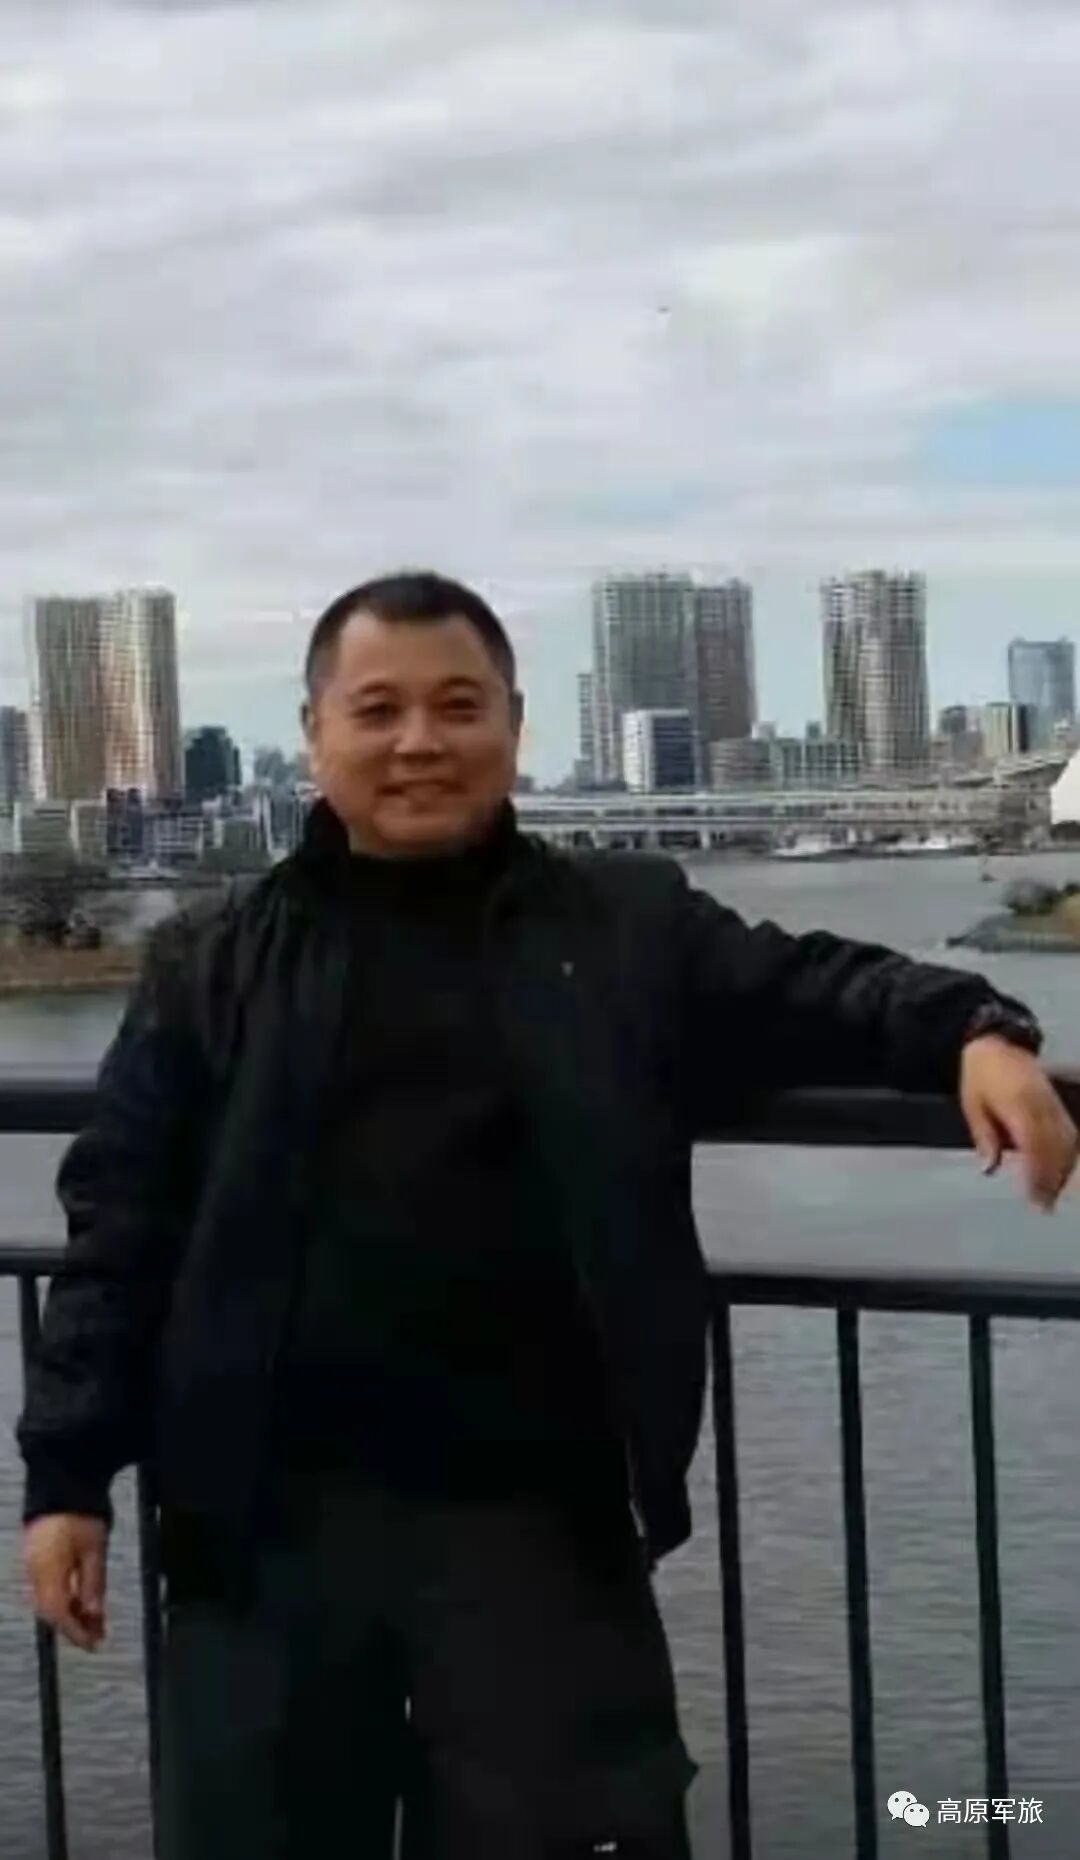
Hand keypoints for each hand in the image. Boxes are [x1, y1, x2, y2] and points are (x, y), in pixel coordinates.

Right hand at [23, 1514, 108, 1652]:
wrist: (63, 1482)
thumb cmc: (81, 1513)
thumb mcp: (95, 1550)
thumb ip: (93, 1584)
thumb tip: (94, 1614)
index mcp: (47, 1573)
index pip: (58, 1614)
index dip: (76, 1633)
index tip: (93, 1644)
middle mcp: (35, 1572)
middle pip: (51, 1611)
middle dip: (74, 1626)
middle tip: (97, 1635)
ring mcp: (33, 1564)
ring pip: (48, 1601)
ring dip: (70, 1613)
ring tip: (94, 1619)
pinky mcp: (36, 1557)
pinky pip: (47, 1587)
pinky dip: (64, 1598)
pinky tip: (81, 1599)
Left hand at [960, 1036, 1079, 1211]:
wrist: (996, 1042)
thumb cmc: (979, 1076)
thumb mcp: (972, 1104)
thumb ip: (984, 1136)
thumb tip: (989, 1168)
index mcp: (1016, 1102)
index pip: (1032, 1143)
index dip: (1036, 1171)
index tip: (1032, 1196)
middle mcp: (1039, 1103)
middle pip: (1053, 1146)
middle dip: (1051, 1177)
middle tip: (1044, 1205)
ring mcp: (1051, 1102)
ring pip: (1066, 1140)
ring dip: (1063, 1168)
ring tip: (1053, 1194)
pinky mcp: (1056, 1102)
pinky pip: (1069, 1130)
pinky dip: (1069, 1152)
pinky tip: (1064, 1170)